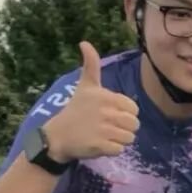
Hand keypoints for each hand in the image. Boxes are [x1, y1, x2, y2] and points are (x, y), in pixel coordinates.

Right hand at [43, 41, 139, 161]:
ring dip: (119, 140)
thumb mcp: (85, 86)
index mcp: (106, 97)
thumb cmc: (75, 110)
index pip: (134, 109)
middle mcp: (106, 112)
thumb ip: (91, 65)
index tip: (112, 115)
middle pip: (134, 124)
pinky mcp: (100, 146)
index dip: (125, 114)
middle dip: (124, 128)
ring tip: (104, 136)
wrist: (58, 136)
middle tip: (108, 128)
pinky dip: (112, 150)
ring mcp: (103, 130)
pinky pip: (120, 150)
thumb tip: (84, 42)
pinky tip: (100, 145)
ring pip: (129, 138)